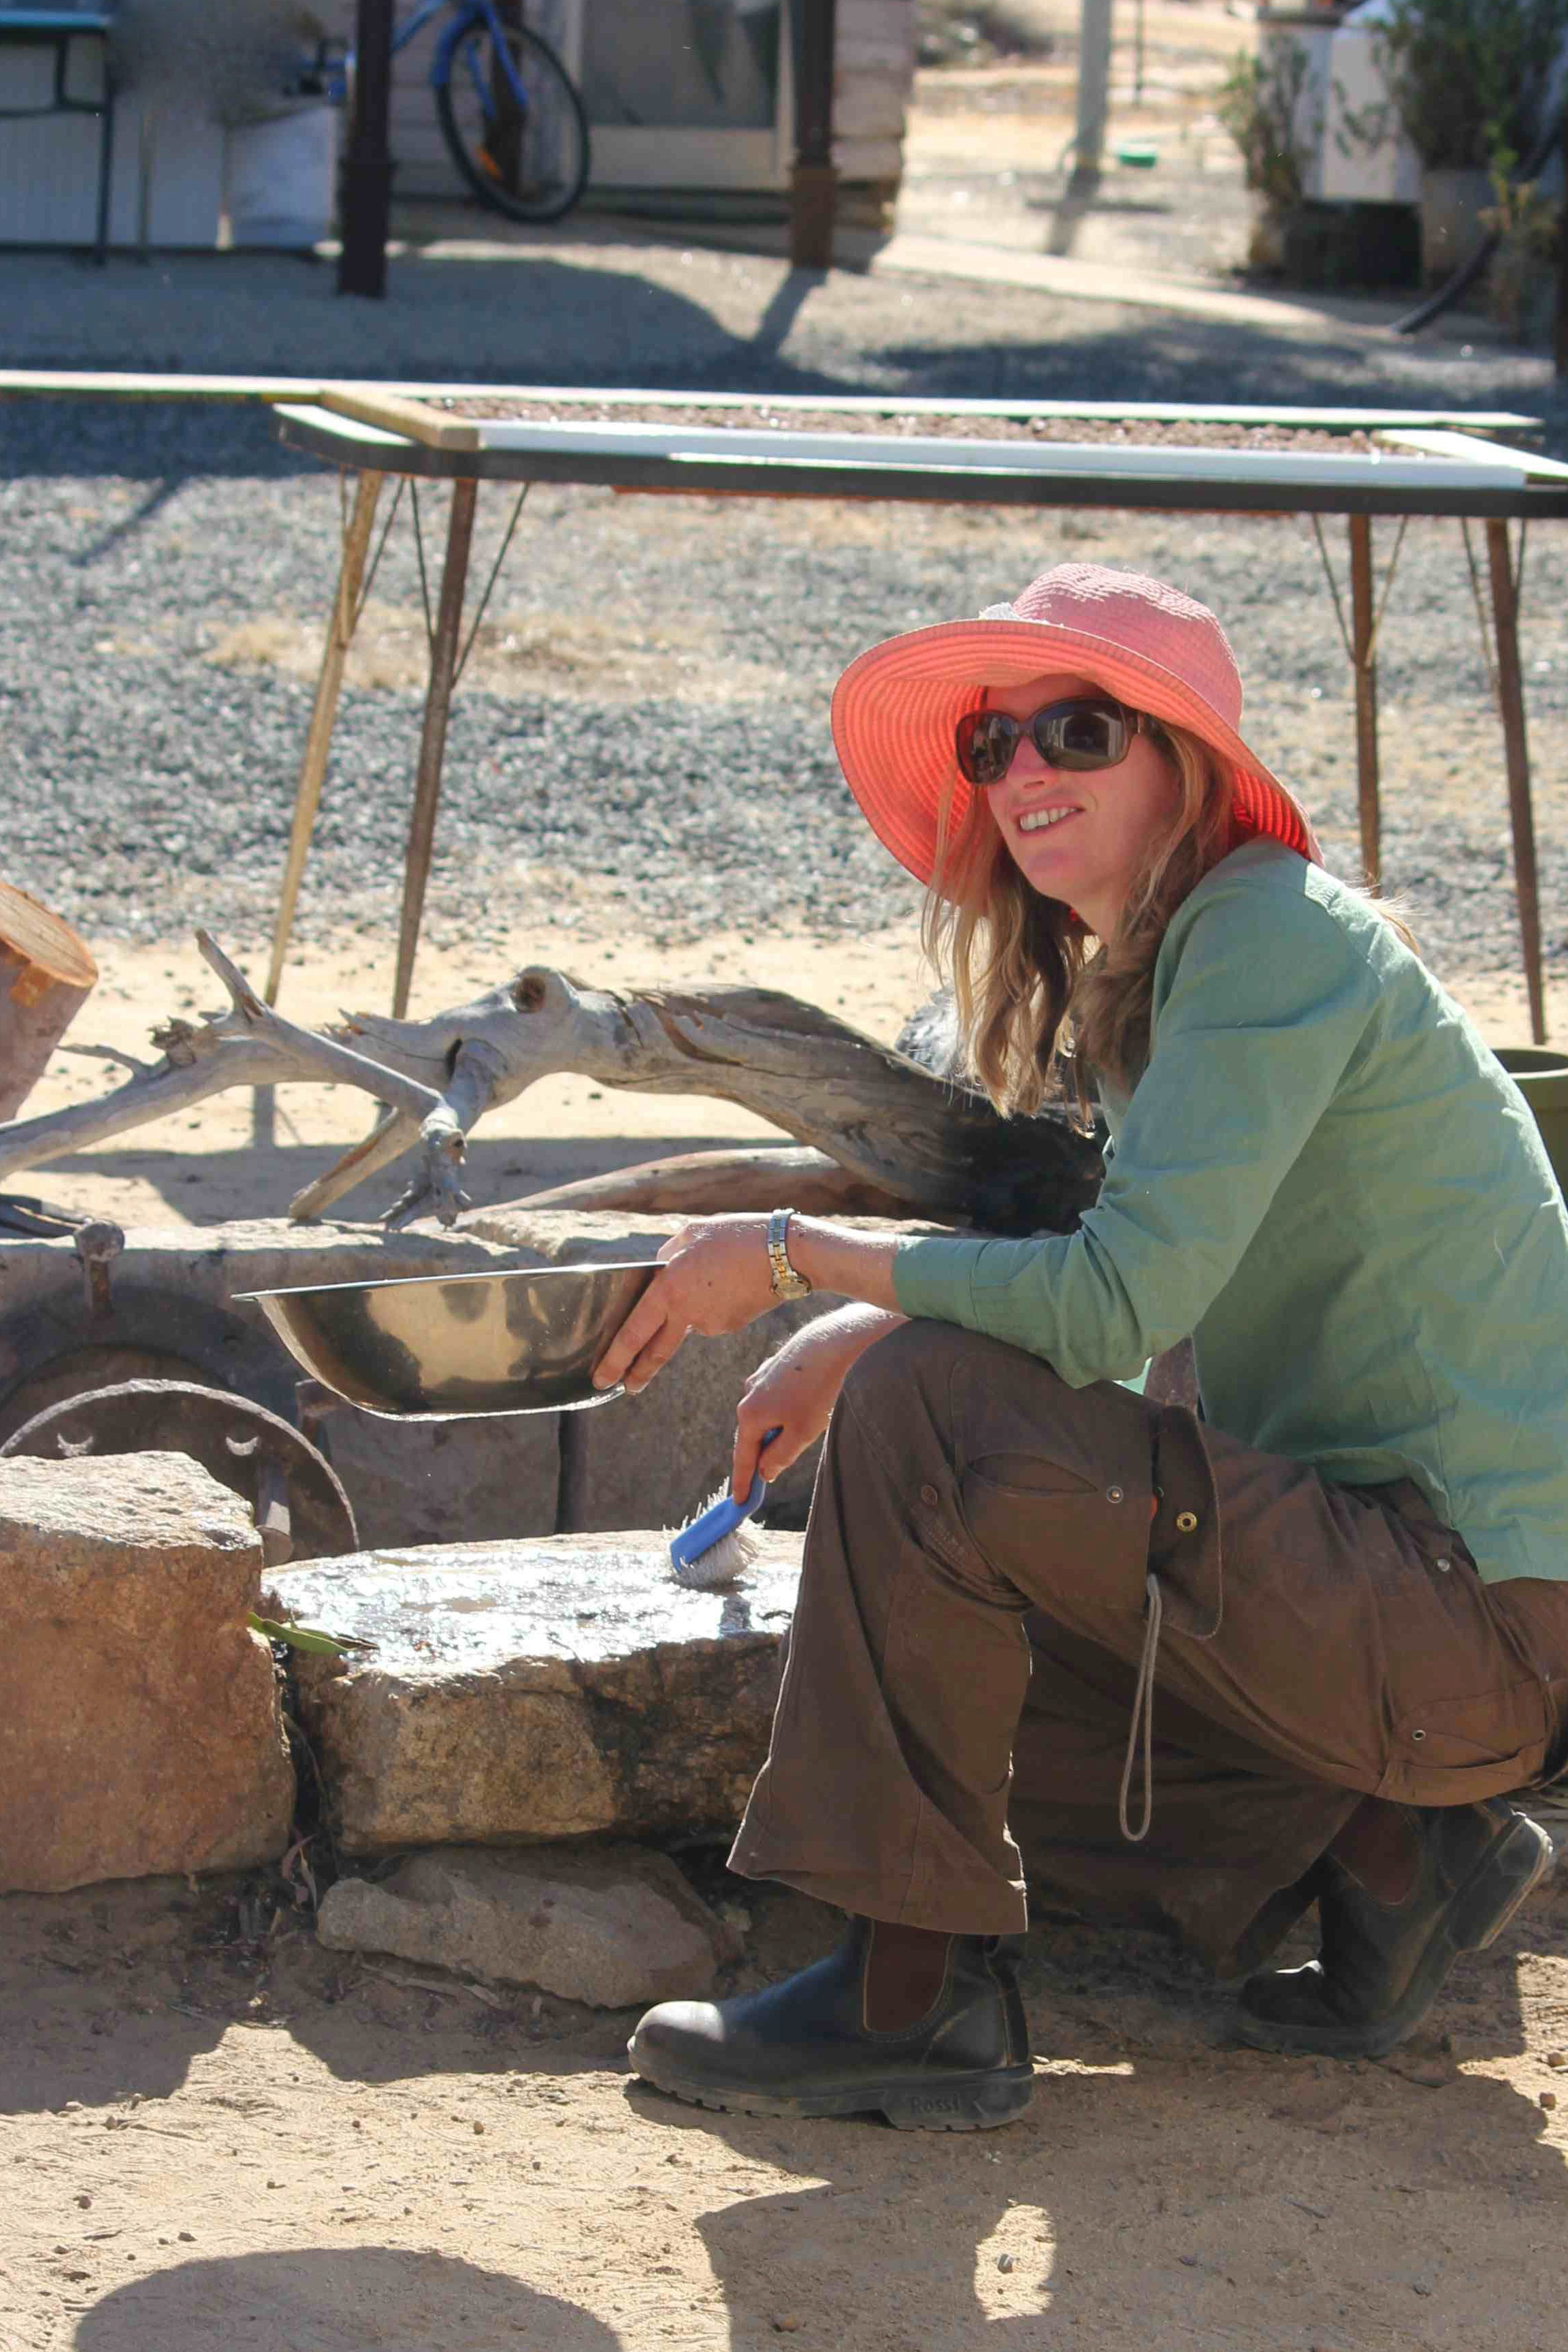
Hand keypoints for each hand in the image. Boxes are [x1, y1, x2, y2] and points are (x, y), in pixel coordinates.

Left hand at [592, 1216, 775, 1396]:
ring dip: (691, 1310)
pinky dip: (714, 1303)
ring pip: (688, 1321)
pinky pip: (711, 1316)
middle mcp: (686, 1312)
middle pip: (655, 1350)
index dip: (615, 1358)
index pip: (633, 1332)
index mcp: (669, 1288)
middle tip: (625, 1387)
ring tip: (718, 1276)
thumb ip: (669, 1254)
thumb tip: (659, 1268)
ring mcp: (709, 1323)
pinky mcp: (730, 1325)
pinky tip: (732, 1282)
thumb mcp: (693, 1234)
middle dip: (637, 1372)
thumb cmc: (738, 1236)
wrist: (788, 1254)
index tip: (602, 1378)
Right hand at [731, 1306, 904, 1497]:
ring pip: (765, 1414)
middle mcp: (749, 1394)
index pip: (743, 1457)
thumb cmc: (819, 1392)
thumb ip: (779, 1457)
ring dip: (773, 1432)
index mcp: (750, 1415)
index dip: (742, 1482)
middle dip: (758, 1456)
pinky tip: (799, 1412)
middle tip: (761, 1481)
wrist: (835, 1342)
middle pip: (752, 1435)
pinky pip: (774, 1398)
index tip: (738, 1502)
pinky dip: (781, 1412)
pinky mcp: (777, 1365)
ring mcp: (761, 1377)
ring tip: (788, 1444)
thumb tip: (764, 1470)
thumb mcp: (800, 1435)